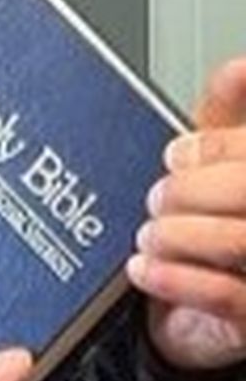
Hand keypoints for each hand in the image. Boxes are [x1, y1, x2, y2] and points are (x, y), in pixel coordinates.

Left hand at [127, 56, 245, 368]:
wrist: (205, 313)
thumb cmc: (219, 221)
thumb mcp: (222, 161)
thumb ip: (228, 113)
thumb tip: (240, 66)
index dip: (215, 147)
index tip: (175, 153)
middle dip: (192, 190)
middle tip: (157, 196)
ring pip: (240, 241)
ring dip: (179, 234)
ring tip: (149, 234)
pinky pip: (226, 296)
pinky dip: (174, 277)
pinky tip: (143, 267)